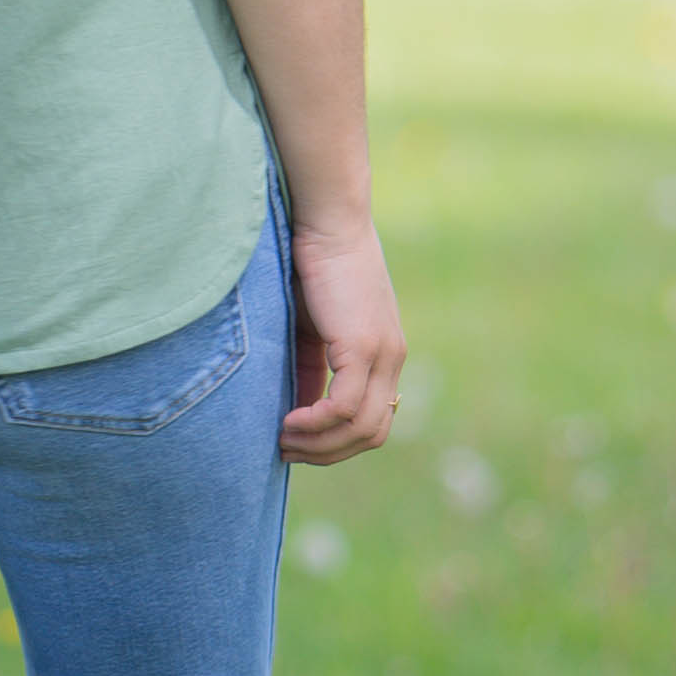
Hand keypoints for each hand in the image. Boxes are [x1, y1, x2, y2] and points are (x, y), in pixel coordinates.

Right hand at [281, 217, 403, 462]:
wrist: (327, 221)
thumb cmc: (312, 265)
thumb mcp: (313, 328)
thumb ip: (311, 369)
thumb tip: (296, 412)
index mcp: (385, 355)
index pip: (374, 421)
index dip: (336, 443)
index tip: (297, 443)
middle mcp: (392, 359)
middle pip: (372, 434)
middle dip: (327, 453)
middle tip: (286, 450)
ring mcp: (383, 353)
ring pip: (362, 427)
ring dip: (320, 444)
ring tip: (282, 438)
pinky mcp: (364, 346)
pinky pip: (346, 406)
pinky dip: (316, 422)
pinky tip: (288, 420)